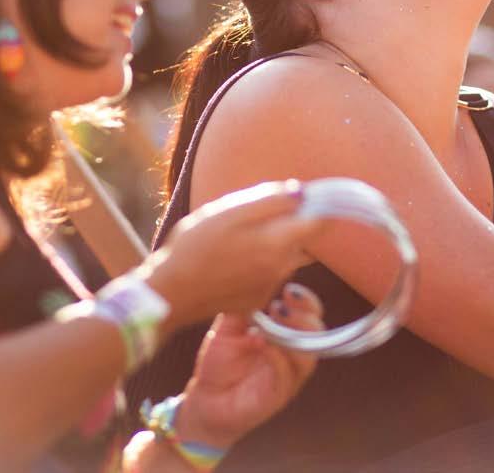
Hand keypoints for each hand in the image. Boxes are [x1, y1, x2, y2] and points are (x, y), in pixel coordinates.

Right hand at [142, 182, 324, 332]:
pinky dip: (262, 261)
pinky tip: (234, 257)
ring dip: (276, 242)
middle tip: (262, 213)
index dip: (322, 205)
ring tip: (239, 235)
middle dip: (294, 223)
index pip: (322, 223)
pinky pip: (271, 274)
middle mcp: (282, 269)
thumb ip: (270, 200)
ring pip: (288, 257)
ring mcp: (270, 288)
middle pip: (306, 240)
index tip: (310, 195)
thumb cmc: (195, 246)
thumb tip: (301, 192)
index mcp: (278, 244)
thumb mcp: (229, 212)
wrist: (171, 293)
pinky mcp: (257, 300)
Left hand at [176, 283, 323, 449]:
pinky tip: (262, 343)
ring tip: (273, 321)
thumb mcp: (228, 326)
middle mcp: (293, 352)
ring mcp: (289, 374)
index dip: (305, 299)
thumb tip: (254, 275)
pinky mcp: (279, 394)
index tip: (287, 289)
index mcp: (286, 331)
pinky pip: (287, 374)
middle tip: (280, 305)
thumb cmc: (220, 360)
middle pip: (317, 330)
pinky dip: (278, 356)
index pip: (309, 311)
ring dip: (294, 334)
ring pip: (309, 353)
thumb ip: (243, 305)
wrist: (205, 398)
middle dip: (304, 313)